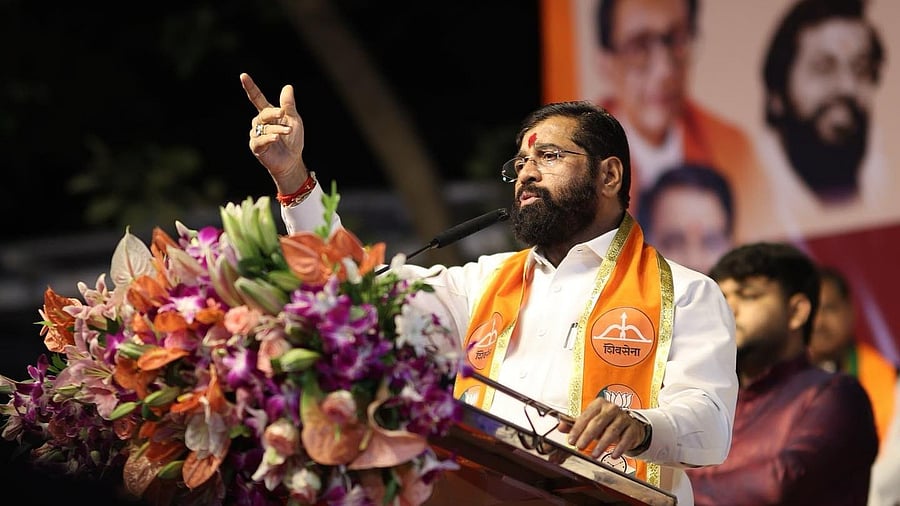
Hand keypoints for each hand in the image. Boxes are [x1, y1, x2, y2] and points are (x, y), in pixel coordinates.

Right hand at [240, 72, 307, 193]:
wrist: (292, 161)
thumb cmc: (293, 140)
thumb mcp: (294, 120)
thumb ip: (289, 105)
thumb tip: (287, 87)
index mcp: (268, 114)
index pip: (257, 98)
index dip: (250, 87)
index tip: (243, 75)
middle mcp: (260, 123)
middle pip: (263, 113)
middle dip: (273, 113)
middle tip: (283, 114)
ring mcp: (256, 135)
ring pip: (263, 127)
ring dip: (277, 129)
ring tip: (288, 131)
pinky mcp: (256, 147)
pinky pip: (260, 140)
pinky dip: (269, 138)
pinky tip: (276, 138)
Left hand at [556, 397, 647, 459]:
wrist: (630, 426)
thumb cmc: (607, 424)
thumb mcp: (591, 423)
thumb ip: (575, 424)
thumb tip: (560, 427)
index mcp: (599, 404)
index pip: (586, 416)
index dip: (577, 429)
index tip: (571, 440)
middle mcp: (611, 408)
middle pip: (597, 422)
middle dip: (587, 436)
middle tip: (579, 447)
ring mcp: (623, 417)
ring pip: (612, 431)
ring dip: (602, 444)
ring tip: (594, 455)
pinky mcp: (633, 428)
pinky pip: (626, 438)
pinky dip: (619, 448)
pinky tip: (613, 455)